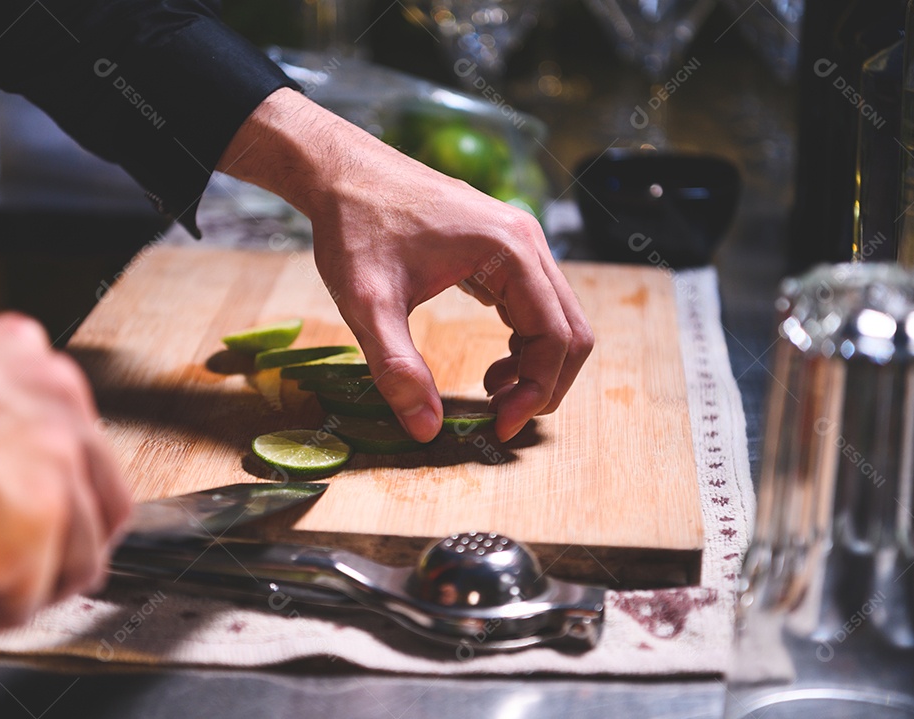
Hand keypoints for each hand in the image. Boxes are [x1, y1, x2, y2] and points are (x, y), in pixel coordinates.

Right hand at [0, 314, 130, 633]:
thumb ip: (2, 425)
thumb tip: (37, 485)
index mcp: (33, 361)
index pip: (87, 450)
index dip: (57, 503)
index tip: (23, 525)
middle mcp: (57, 400)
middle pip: (105, 505)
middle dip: (60, 551)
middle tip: (9, 571)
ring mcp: (55, 458)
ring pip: (76, 559)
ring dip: (19, 585)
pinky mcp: (35, 520)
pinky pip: (29, 601)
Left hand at [219, 89, 592, 440]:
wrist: (341, 172)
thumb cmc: (354, 227)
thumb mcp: (368, 304)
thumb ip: (397, 368)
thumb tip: (426, 428)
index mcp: (510, 252)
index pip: (555, 337)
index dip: (536, 391)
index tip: (500, 427)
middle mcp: (527, 242)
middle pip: (572, 330)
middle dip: (545, 383)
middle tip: (503, 419)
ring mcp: (519, 242)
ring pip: (559, 318)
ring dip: (538, 365)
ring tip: (493, 392)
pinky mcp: (502, 248)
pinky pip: (537, 305)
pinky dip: (526, 342)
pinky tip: (495, 365)